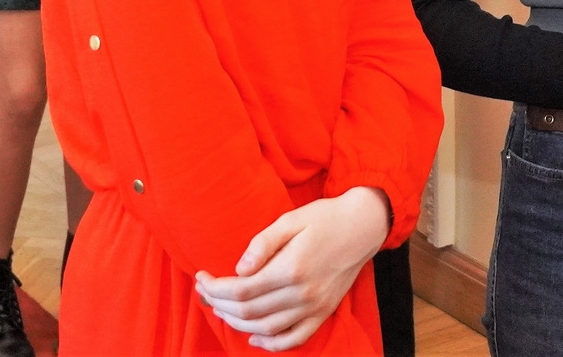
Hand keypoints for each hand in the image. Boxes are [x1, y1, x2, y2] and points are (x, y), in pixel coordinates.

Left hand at [195, 186, 388, 350]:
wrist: (362, 227)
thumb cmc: (323, 218)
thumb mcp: (290, 219)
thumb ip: (263, 244)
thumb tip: (239, 268)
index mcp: (292, 267)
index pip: (242, 289)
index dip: (216, 288)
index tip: (201, 278)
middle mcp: (303, 293)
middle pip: (250, 310)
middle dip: (219, 304)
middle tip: (203, 292)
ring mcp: (315, 307)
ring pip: (267, 328)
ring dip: (238, 323)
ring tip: (219, 310)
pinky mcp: (324, 312)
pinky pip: (295, 338)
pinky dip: (272, 344)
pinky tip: (254, 338)